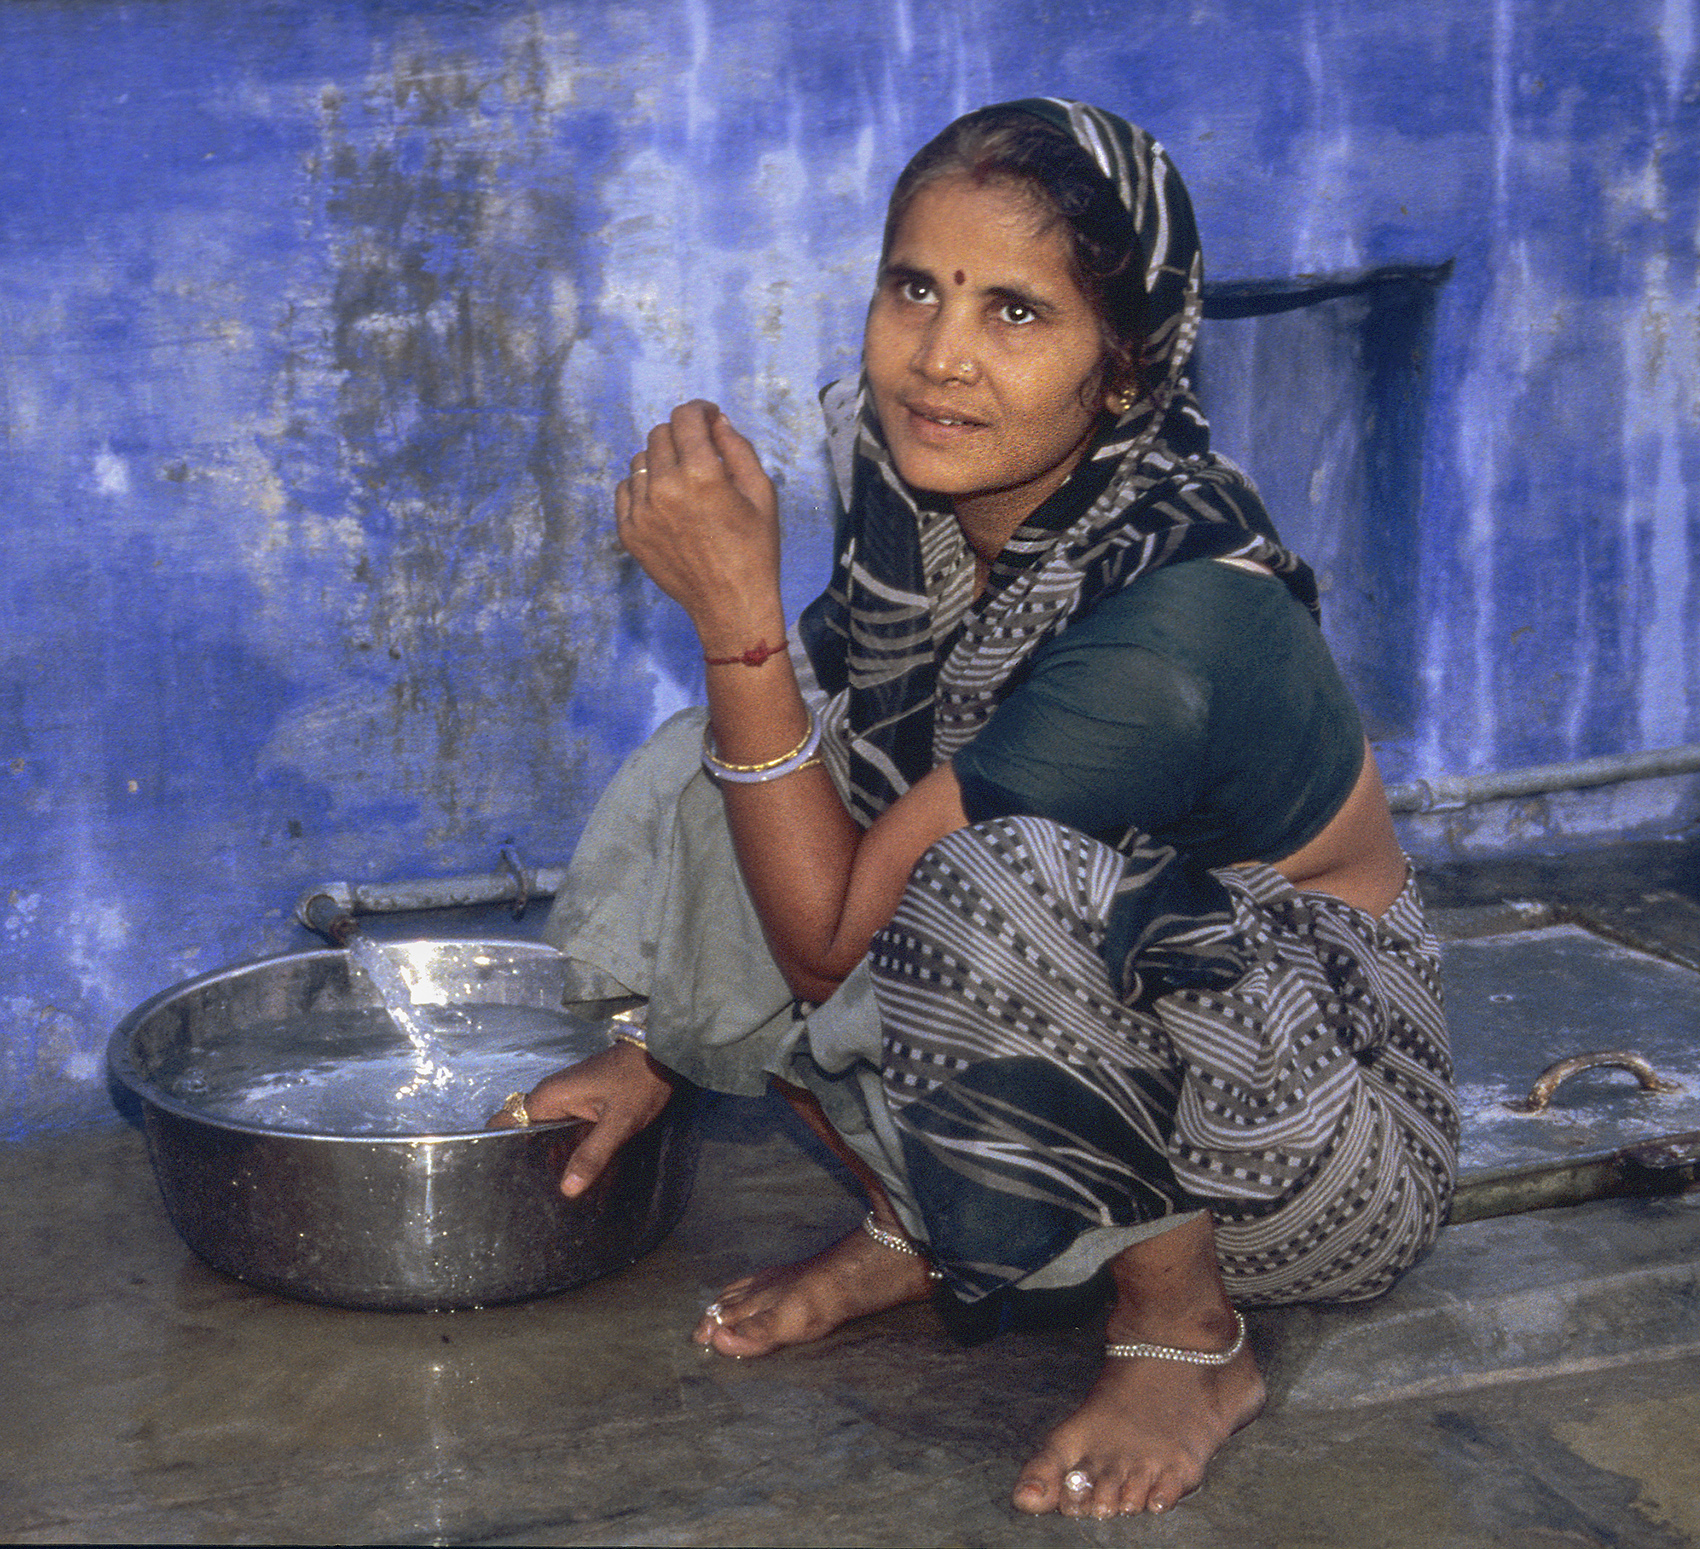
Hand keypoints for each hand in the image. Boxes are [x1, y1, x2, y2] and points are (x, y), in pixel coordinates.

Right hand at [485, 1043, 675, 1197]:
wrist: (663, 1054)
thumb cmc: (639, 1082)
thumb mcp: (619, 1122)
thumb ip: (592, 1155)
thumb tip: (566, 1189)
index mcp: (550, 1098)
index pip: (505, 1121)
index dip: (496, 1147)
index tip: (499, 1178)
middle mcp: (552, 1098)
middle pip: (525, 1133)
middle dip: (526, 1162)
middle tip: (528, 1198)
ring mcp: (567, 1100)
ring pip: (547, 1134)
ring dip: (550, 1159)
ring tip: (549, 1197)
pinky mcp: (583, 1104)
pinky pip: (565, 1130)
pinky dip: (567, 1149)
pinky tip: (575, 1177)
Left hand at [614, 400, 784, 652]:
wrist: (731, 604)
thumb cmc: (755, 550)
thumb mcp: (762, 494)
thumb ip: (739, 449)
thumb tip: (717, 422)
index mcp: (702, 474)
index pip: (686, 418)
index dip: (699, 410)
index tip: (708, 417)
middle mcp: (665, 487)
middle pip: (660, 434)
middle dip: (681, 434)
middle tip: (699, 451)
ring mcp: (641, 511)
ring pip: (640, 460)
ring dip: (661, 460)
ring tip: (682, 480)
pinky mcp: (629, 532)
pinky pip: (625, 489)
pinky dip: (643, 486)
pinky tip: (664, 500)